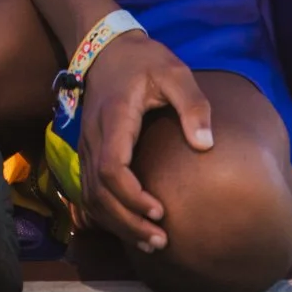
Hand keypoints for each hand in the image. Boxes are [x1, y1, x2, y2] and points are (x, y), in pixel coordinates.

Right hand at [77, 33, 213, 253]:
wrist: (106, 49)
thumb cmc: (145, 61)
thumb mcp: (174, 72)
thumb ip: (192, 104)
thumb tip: (205, 145)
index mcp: (115, 119)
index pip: (112, 168)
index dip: (132, 196)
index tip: (161, 211)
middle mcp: (94, 137)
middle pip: (98, 192)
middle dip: (127, 222)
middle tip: (161, 241)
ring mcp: (87, 146)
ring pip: (91, 196)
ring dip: (117, 223)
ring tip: (150, 242)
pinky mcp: (88, 152)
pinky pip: (89, 192)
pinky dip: (106, 215)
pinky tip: (130, 227)